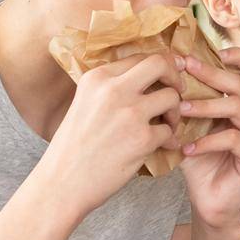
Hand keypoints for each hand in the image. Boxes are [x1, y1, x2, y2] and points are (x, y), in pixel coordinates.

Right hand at [43, 51, 184, 218]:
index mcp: (97, 78)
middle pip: (161, 64)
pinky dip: (170, 140)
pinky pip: (170, 131)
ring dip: (176, 112)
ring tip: (167, 125)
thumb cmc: (73, 147)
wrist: (62, 182)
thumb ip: (110, 88)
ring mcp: (129, 113)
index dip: (161, 66)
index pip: (140, 57)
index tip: (167, 77)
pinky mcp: (142, 139)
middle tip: (177, 92)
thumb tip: (144, 78)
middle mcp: (113, 90)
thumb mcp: (84, 103)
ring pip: (172, 97)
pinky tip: (163, 146)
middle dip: (176, 76)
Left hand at [175, 47, 239, 231]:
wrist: (209, 200)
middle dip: (209, 73)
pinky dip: (206, 141)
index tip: (211, 51)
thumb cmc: (199, 161)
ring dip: (204, 106)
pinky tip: (187, 148)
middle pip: (239, 83)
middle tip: (182, 69)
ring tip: (179, 111)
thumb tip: (163, 70)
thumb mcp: (190, 125)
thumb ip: (186, 101)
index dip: (238, 55)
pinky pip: (232, 138)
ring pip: (235, 106)